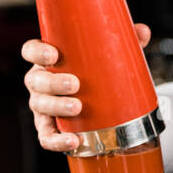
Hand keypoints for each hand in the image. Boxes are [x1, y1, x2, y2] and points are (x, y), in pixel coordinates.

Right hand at [21, 23, 150, 151]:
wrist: (96, 97)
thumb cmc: (93, 70)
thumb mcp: (105, 52)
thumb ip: (123, 39)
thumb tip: (142, 31)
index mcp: (47, 59)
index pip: (30, 50)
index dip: (37, 52)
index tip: (53, 54)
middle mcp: (39, 80)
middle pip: (36, 80)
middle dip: (53, 82)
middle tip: (76, 84)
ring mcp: (41, 104)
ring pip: (40, 105)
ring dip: (57, 107)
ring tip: (78, 108)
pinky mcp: (47, 126)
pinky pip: (46, 136)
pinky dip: (57, 141)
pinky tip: (74, 141)